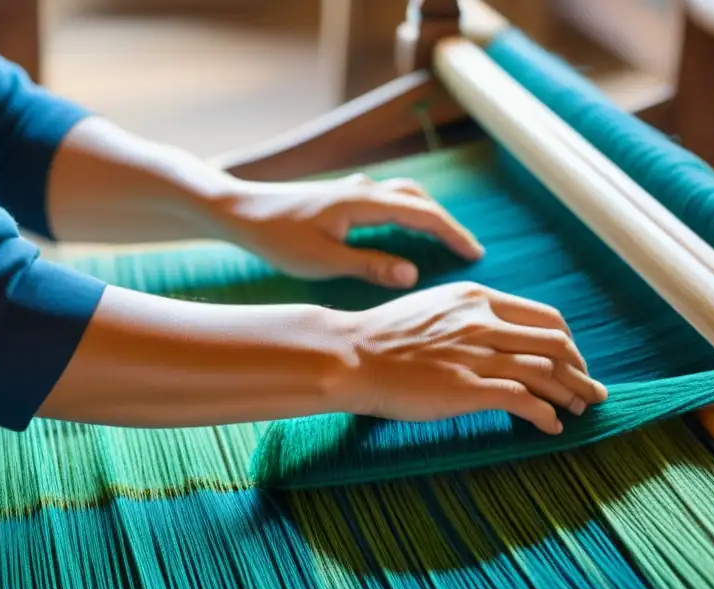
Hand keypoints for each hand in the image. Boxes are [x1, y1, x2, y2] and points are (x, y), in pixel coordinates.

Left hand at [220, 173, 483, 288]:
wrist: (238, 211)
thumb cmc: (276, 239)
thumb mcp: (323, 262)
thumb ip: (370, 266)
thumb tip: (413, 274)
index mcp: (363, 203)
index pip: (423, 215)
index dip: (453, 235)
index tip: (475, 255)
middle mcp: (362, 190)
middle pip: (419, 201)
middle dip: (448, 225)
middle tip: (469, 251)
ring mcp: (352, 190)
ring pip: (404, 196)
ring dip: (429, 216)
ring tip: (446, 241)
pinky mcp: (342, 197)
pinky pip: (388, 200)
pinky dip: (409, 213)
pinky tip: (406, 233)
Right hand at [334, 282, 607, 433]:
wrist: (350, 355)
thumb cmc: (383, 338)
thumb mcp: (433, 309)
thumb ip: (466, 316)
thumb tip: (492, 334)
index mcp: (478, 299)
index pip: (544, 317)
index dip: (568, 344)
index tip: (573, 363)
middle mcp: (483, 322)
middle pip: (555, 344)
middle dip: (580, 371)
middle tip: (591, 392)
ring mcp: (476, 354)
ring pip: (546, 372)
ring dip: (570, 395)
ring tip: (578, 411)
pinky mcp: (467, 387)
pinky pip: (523, 400)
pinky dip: (544, 415)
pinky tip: (550, 428)